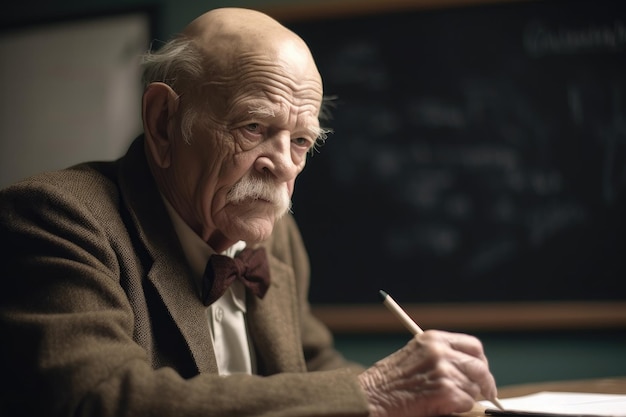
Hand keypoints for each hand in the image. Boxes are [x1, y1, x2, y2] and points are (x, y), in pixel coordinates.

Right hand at [358, 330, 497, 416]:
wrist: (371, 397)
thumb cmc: (388, 382)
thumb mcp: (415, 357)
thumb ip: (441, 357)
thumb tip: (470, 371)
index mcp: (433, 339)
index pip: (473, 346)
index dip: (480, 362)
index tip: (481, 374)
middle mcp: (440, 351)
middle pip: (479, 367)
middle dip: (484, 384)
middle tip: (485, 395)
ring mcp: (443, 370)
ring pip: (475, 388)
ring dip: (467, 398)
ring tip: (446, 401)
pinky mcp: (446, 391)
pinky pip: (467, 402)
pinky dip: (458, 408)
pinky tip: (440, 406)